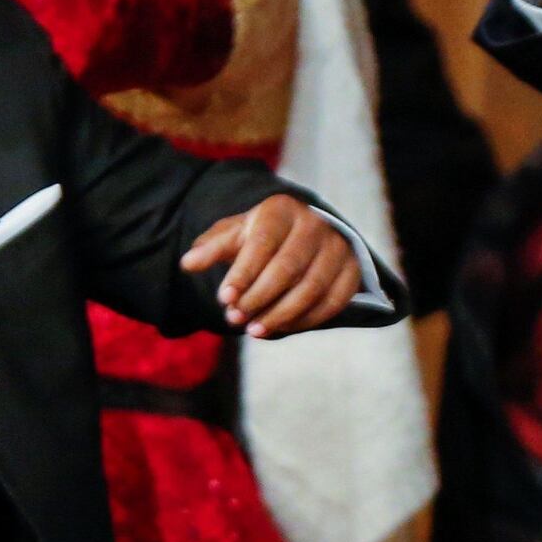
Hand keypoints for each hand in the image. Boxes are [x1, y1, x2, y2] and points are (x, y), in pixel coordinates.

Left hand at [183, 194, 365, 337]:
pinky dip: (307, 320)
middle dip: (258, 298)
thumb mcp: (234, 235)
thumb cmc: (262, 237)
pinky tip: (281, 328)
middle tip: (234, 319)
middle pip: (288, 268)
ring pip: (312, 288)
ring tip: (254, 330)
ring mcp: (339, 247)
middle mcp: (315, 224)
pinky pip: (334, 301)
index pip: (263, 243)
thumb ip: (211, 248)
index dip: (243, 273)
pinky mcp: (352, 270)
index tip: (224, 299)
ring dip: (281, 314)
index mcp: (282, 210)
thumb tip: (188, 263)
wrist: (303, 234)